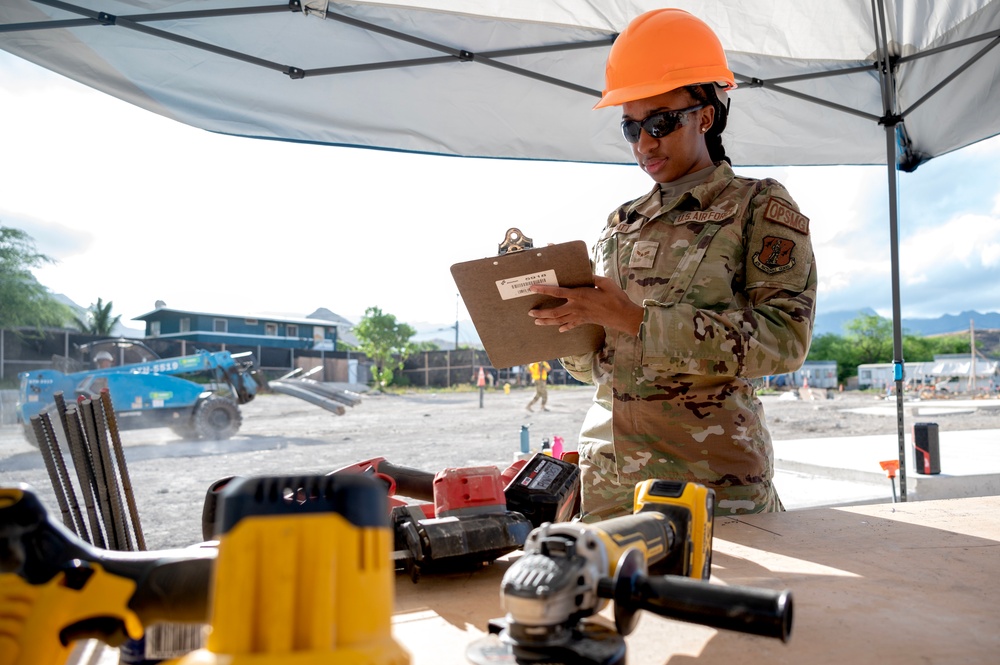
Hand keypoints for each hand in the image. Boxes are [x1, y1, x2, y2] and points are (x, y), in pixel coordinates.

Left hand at [528, 275, 643, 335]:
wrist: (624, 316)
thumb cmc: (616, 297)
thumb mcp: (605, 282)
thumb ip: (593, 277)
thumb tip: (585, 272)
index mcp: (579, 295)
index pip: (557, 292)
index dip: (543, 290)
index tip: (532, 288)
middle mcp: (576, 307)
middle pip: (554, 312)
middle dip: (540, 313)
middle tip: (530, 312)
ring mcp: (580, 316)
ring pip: (559, 320)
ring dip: (547, 322)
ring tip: (537, 322)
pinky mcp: (585, 321)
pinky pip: (571, 325)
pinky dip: (564, 327)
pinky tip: (559, 329)